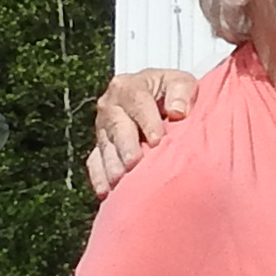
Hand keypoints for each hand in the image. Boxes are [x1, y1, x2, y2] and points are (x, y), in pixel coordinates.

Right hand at [86, 69, 201, 199]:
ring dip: (111, 165)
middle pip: (117, 126)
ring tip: (119, 181)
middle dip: (125, 146)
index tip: (157, 140)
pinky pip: (94, 162)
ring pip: (105, 146)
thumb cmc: (172, 93)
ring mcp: (102, 128)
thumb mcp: (180, 83)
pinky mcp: (99, 147)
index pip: (138, 102)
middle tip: (133, 164)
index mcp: (129, 86)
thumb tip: (178, 112)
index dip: (147, 121)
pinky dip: (99, 177)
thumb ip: (181, 92)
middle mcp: (110, 106)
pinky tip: (106, 192)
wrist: (157, 101)